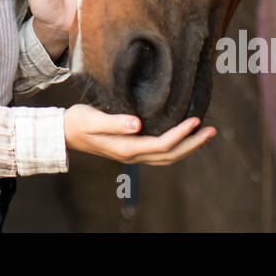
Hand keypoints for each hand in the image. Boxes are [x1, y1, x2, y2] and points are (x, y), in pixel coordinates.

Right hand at [62, 104, 216, 163]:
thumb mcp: (94, 119)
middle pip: (171, 154)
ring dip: (187, 146)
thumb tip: (137, 124)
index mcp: (127, 148)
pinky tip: (181, 134)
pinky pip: (159, 151)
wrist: (63, 133)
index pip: (163, 144)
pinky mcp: (131, 148)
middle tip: (211, 130)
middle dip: (193, 144)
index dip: (181, 134)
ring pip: (167, 156)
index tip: (196, 120)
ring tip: (203, 133)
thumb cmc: (78, 122)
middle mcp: (133, 154)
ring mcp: (132, 154)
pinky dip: (175, 145)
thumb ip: (115, 123)